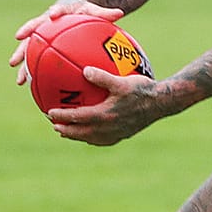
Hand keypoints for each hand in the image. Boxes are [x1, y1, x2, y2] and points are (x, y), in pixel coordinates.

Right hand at [8, 0, 125, 78]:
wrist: (73, 10)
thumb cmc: (84, 11)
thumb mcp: (94, 11)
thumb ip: (105, 13)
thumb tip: (120, 13)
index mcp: (60, 10)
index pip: (57, 9)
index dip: (55, 11)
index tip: (53, 15)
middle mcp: (46, 22)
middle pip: (34, 28)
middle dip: (27, 36)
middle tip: (20, 42)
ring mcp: (42, 34)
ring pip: (29, 48)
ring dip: (23, 63)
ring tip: (20, 80)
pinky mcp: (41, 45)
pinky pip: (35, 58)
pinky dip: (33, 71)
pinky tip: (31, 86)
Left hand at [47, 70, 171, 144]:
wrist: (162, 103)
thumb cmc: (142, 89)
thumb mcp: (121, 81)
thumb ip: (101, 77)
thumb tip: (84, 71)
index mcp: (103, 115)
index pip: (77, 117)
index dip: (61, 116)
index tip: (49, 113)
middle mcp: (107, 128)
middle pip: (80, 132)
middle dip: (65, 130)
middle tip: (54, 126)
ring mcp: (116, 134)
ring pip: (90, 138)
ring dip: (77, 136)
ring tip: (67, 133)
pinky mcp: (123, 135)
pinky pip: (103, 140)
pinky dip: (92, 138)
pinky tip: (91, 134)